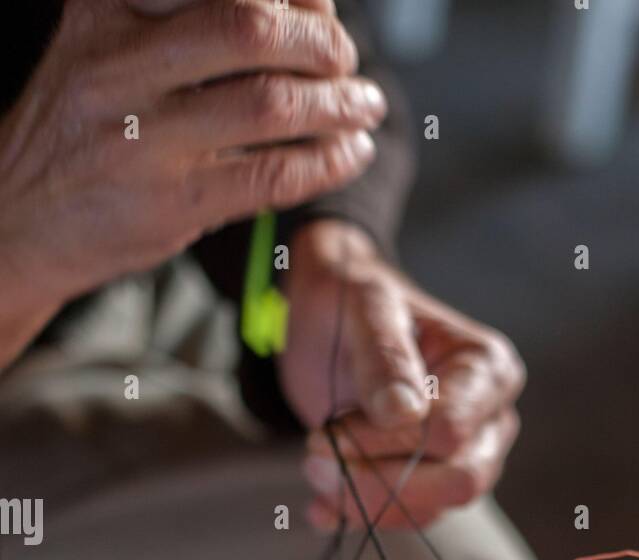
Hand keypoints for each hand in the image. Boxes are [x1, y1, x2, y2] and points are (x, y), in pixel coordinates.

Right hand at [0, 0, 384, 366]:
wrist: (17, 218)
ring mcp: (144, 139)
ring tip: (364, 107)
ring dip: (338, 104)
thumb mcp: (108, 46)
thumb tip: (302, 4)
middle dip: (321, 41)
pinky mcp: (170, 203)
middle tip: (346, 60)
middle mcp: (120, 64)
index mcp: (106, 8)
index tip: (320, 6)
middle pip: (252, 27)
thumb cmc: (83, 129)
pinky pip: (271, 175)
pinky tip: (348, 154)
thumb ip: (184, 21)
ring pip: (270, 103)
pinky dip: (326, 161)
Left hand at [279, 221, 525, 530]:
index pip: (450, 431)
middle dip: (381, 482)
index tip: (328, 431)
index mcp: (487, 369)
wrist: (327, 318)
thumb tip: (404, 412)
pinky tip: (322, 504)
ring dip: (366, 502)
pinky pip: (408, 517)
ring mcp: (465, 454)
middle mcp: (489, 417)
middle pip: (457, 480)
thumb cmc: (352, 300)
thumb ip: (384, 356)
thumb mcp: (363, 307)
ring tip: (315, 468)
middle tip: (317, 460)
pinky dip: (360, 516)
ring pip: (434, 508)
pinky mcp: (431, 479)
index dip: (387, 443)